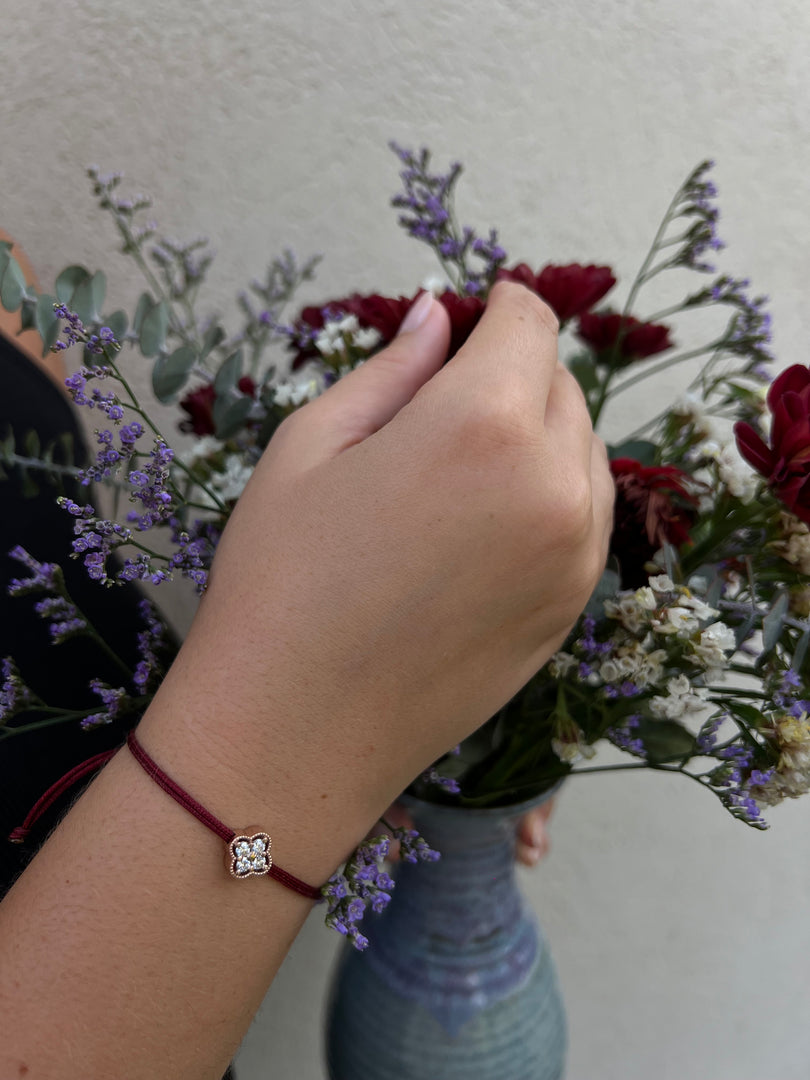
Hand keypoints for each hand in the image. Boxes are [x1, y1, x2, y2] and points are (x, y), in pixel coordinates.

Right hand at [147, 282, 613, 866]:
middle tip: (448, 390)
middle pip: (562, 385)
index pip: (528, 324)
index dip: (499, 305)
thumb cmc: (279, 583)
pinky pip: (585, 518)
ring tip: (463, 457)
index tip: (473, 310)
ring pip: (584, 451)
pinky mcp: (571, 610)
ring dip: (539, 429)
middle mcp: (551, 485)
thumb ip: (391, 369)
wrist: (294, 732)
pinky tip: (487, 515)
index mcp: (482, 426)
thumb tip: (437, 316)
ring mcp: (573, 557)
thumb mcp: (310, 447)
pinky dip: (552, 492)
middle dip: (515, 367)